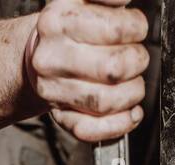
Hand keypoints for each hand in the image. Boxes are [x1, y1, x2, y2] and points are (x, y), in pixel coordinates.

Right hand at [25, 0, 149, 142]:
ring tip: (133, 81)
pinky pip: (93, 130)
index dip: (136, 27)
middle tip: (135, 56)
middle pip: (113, 68)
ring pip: (107, 101)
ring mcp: (55, 92)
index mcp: (57, 23)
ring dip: (133, 92)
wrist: (37, 55)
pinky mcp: (62, 117)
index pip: (114, 29)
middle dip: (137, 61)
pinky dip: (120, 124)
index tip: (136, 28)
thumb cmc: (68, 28)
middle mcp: (52, 59)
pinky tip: (130, 111)